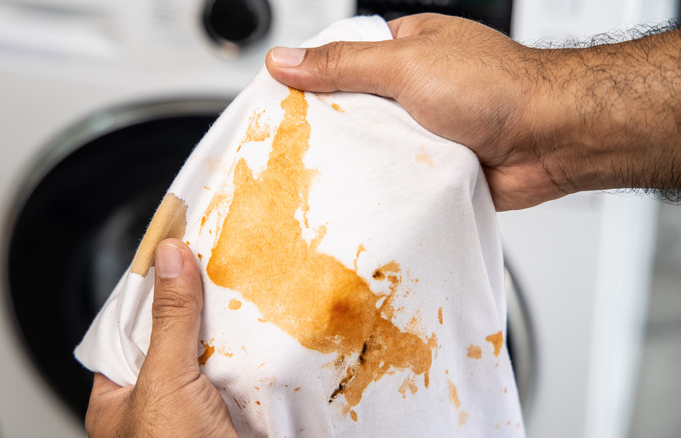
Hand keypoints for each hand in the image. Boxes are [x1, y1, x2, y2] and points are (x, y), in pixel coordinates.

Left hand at [85, 239, 236, 437]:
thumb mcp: (165, 381)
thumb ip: (168, 320)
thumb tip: (168, 257)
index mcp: (118, 396)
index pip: (128, 328)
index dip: (151, 291)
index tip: (174, 254)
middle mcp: (155, 402)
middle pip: (173, 338)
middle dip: (197, 308)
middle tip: (218, 263)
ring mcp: (194, 410)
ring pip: (209, 356)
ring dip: (229, 332)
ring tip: (247, 287)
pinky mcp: (230, 416)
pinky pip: (239, 375)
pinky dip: (252, 356)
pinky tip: (266, 329)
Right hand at [266, 13, 680, 209]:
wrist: (553, 139)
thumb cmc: (497, 88)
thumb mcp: (407, 63)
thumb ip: (344, 63)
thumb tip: (287, 60)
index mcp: (405, 50)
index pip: (341, 60)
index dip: (308, 79)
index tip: (277, 101)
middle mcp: (413, 89)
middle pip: (353, 108)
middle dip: (332, 127)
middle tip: (296, 147)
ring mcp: (425, 129)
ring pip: (373, 147)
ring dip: (360, 159)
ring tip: (325, 174)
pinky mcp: (436, 166)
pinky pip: (396, 176)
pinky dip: (384, 184)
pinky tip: (365, 192)